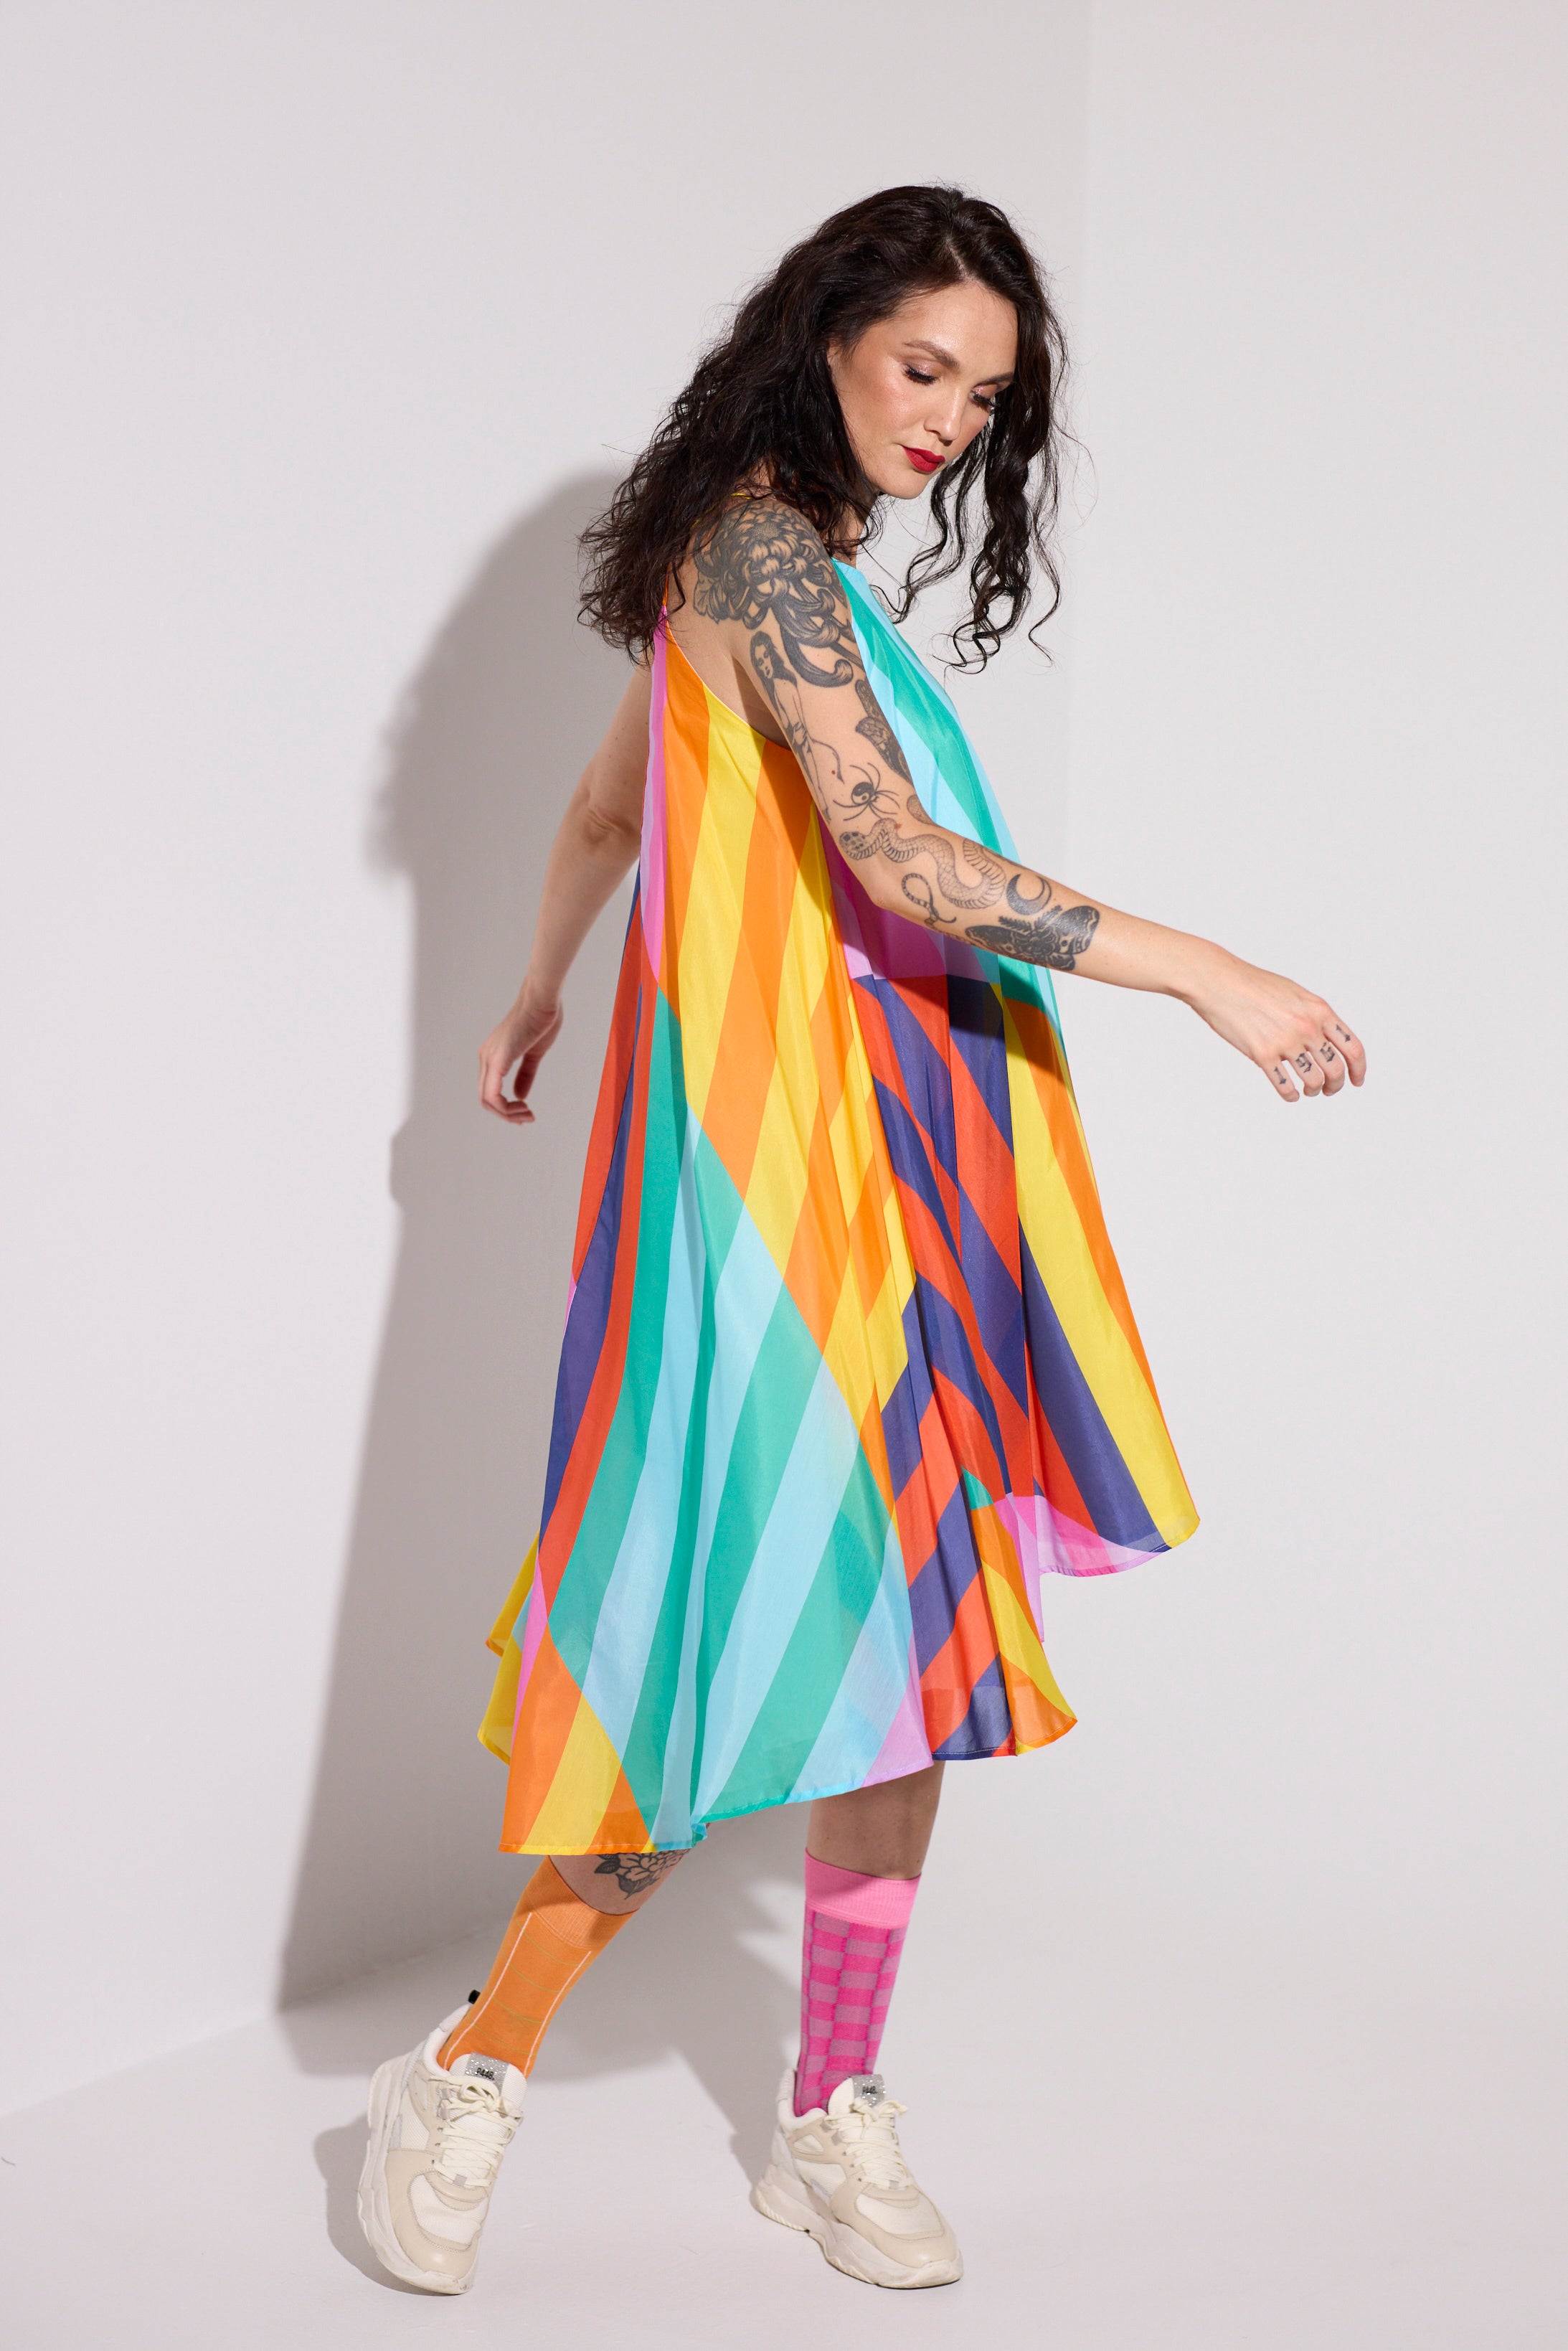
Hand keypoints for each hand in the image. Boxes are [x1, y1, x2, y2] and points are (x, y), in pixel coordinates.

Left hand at [478, 983, 563, 1123]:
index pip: (490, 1091)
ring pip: (487, 1100)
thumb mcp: (533, 1054)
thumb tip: (519, 1096)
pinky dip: (505, 1108)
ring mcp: (490, 1058)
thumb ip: (525, 1074)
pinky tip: (523, 1107)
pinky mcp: (498, 1059)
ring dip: (507, 1114)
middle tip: (527, 1118)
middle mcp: (486, 1057)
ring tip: (527, 1115)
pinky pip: (492, 1093)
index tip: (525, 1113)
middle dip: (506, 1115)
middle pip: (485, 1100)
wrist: (542, 1000)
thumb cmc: (540, 1019)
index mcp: (492, 1055)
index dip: (505, 1108)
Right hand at [1184, 946, 1365, 1100]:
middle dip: (1335, 1085)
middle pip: (1335, 1069)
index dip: (1358, 1069)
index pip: (1353, 1048)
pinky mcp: (1262, 1054)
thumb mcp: (1295, 993)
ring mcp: (1285, 1042)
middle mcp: (1307, 1027)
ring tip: (1308, 1090)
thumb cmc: (1254, 985)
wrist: (1220, 981)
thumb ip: (1314, 1015)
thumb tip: (1325, 1038)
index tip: (1356, 1080)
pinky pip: (1285, 1086)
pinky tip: (1290, 1094)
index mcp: (1319, 1010)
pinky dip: (1291, 1095)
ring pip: (1313, 1081)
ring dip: (1313, 1090)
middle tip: (1328, 1089)